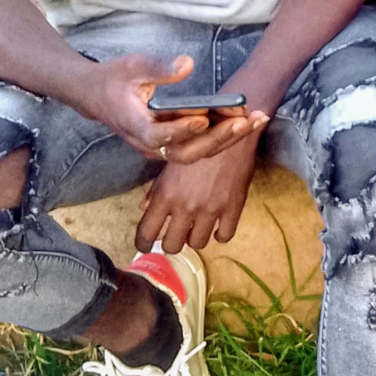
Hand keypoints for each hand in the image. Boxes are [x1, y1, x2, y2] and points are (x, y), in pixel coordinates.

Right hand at [78, 53, 265, 161]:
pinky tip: (247, 119)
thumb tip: (188, 64)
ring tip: (257, 119)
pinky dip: (223, 135)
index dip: (181, 130)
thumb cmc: (114, 79)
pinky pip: (200, 146)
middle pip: (186, 152)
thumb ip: (158, 67)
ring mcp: (162, 148)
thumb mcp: (131, 65)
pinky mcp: (173, 145)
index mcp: (135, 126)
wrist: (97, 97)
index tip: (203, 119)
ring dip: (229, 139)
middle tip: (246, 121)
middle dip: (218, 138)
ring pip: (198, 153)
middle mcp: (149, 145)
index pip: (158, 135)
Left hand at [136, 135, 258, 252]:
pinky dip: (220, 234)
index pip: (147, 233)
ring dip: (196, 237)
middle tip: (175, 235)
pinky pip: (224, 236)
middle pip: (173, 246)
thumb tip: (144, 207)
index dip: (143, 244)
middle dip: (172, 243)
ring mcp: (210, 209)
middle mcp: (185, 206)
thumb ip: (156, 189)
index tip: (146, 246)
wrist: (229, 129)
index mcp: (165, 195)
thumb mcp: (171, 163)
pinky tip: (217, 225)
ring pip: (198, 244)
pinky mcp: (232, 208)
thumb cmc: (195, 142)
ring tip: (197, 227)